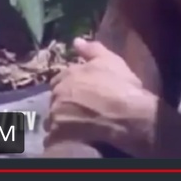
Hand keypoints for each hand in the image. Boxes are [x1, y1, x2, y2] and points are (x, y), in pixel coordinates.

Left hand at [44, 38, 157, 155]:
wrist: (127, 113)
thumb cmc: (121, 85)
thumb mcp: (110, 61)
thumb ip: (92, 50)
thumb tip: (76, 40)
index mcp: (68, 74)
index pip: (59, 79)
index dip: (69, 86)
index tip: (80, 92)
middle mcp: (58, 92)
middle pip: (55, 99)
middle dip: (63, 102)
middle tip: (79, 109)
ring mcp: (57, 114)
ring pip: (52, 119)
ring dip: (60, 121)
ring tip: (76, 127)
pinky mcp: (60, 135)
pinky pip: (53, 139)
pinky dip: (60, 139)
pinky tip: (71, 140)